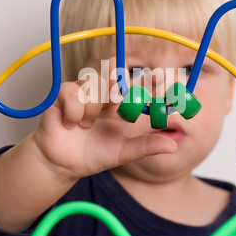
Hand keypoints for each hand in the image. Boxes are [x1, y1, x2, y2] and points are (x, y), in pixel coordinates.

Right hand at [32, 57, 176, 180]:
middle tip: (118, 99)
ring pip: (94, 83)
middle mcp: (104, 94)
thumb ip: (145, 147)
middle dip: (118, 79)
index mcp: (122, 105)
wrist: (63, 165)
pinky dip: (74, 110)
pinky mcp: (64, 95)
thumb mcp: (123, 153)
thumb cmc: (94, 155)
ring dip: (93, 107)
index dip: (149, 79)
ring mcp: (84, 92)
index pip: (138, 86)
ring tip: (87, 125)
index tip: (160, 76)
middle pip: (114, 70)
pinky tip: (71, 124)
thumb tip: (172, 146)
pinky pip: (72, 92)